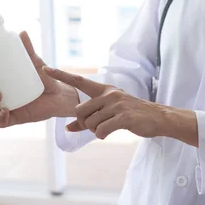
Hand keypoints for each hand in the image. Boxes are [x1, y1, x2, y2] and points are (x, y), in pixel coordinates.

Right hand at [0, 31, 79, 127]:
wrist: (59, 95)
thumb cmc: (44, 78)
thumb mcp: (36, 63)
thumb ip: (29, 50)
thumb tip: (22, 32)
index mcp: (0, 80)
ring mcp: (4, 107)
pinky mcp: (13, 118)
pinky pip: (0, 123)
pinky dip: (0, 118)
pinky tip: (6, 110)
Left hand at [44, 67, 197, 144]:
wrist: (159, 118)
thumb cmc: (133, 115)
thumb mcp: (111, 113)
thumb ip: (89, 119)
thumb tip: (68, 128)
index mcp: (105, 90)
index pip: (79, 81)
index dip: (61, 75)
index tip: (45, 69)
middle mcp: (109, 94)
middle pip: (80, 111)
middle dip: (84, 123)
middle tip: (97, 125)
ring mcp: (117, 105)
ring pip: (90, 123)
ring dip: (96, 131)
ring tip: (109, 128)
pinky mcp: (123, 117)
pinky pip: (101, 130)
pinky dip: (103, 135)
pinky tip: (111, 132)